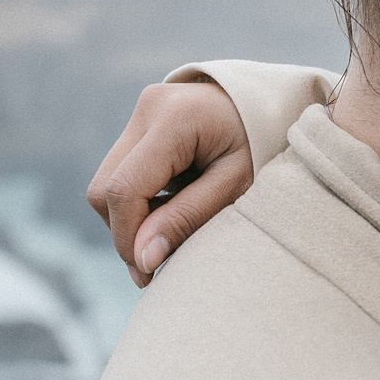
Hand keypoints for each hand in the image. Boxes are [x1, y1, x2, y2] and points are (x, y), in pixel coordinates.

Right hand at [85, 80, 253, 286]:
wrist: (274, 106)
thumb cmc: (264, 146)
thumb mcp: (236, 186)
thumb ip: (188, 218)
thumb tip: (142, 259)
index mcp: (176, 119)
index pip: (124, 189)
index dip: (128, 237)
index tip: (147, 272)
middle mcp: (149, 108)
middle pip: (104, 189)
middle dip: (126, 231)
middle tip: (158, 260)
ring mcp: (141, 111)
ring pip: (106, 184)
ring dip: (131, 219)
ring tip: (172, 230)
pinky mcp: (140, 122)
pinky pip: (120, 174)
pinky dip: (138, 202)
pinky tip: (170, 210)